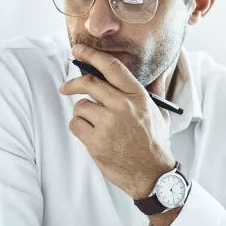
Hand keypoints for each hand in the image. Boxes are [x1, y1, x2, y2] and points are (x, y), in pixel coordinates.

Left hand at [60, 44, 174, 199]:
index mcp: (138, 96)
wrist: (152, 174)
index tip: (78, 51)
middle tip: (66, 87)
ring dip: (83, 113)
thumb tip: (151, 76)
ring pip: (81, 106)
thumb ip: (152, 93)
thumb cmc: (155, 144)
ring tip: (96, 125)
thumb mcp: (159, 114)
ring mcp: (109, 124)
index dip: (92, 55)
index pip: (112, 67)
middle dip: (73, 83)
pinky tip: (93, 135)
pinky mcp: (96, 142)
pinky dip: (80, 128)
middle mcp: (123, 107)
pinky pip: (76, 124)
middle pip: (89, 83)